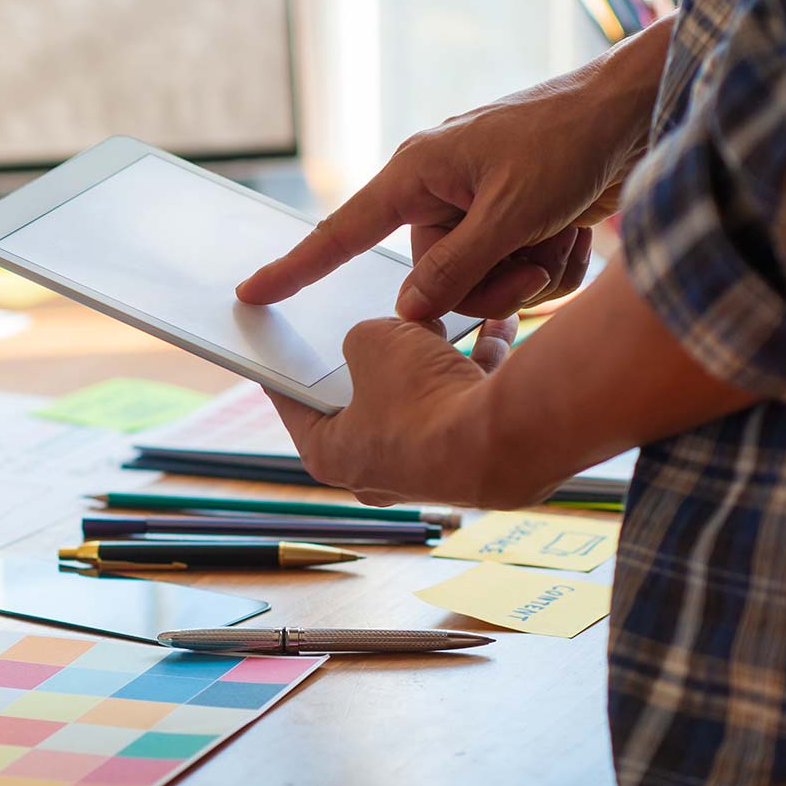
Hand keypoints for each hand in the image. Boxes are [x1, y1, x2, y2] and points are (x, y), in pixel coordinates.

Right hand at [239, 23, 669, 319]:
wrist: (639, 110)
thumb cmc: (570, 138)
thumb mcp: (512, 210)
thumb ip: (457, 267)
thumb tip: (408, 310)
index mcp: (418, 174)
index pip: (341, 232)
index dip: (295, 268)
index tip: (250, 293)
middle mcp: (439, 193)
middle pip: (435, 280)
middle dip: (489, 284)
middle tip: (532, 261)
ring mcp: (479, 207)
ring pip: (481, 284)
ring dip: (530, 274)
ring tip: (563, 233)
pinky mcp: (515, 219)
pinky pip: (516, 273)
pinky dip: (552, 263)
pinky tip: (577, 231)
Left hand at [269, 317, 543, 508]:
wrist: (505, 439)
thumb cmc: (421, 399)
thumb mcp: (374, 341)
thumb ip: (366, 334)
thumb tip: (389, 338)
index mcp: (331, 455)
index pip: (296, 407)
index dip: (287, 372)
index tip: (280, 353)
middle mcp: (378, 471)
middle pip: (366, 400)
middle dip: (375, 358)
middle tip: (371, 325)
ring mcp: (430, 467)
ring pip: (425, 396)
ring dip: (435, 354)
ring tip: (440, 314)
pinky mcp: (476, 455)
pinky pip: (470, 399)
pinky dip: (479, 363)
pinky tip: (495, 324)